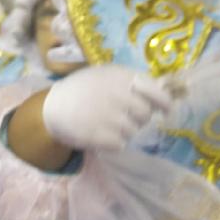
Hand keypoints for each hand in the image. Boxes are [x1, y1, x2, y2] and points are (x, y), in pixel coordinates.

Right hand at [39, 64, 172, 153]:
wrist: (52, 107)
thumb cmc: (82, 90)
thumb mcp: (105, 75)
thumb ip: (131, 82)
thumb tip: (163, 91)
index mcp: (118, 77)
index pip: (153, 90)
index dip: (164, 101)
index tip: (166, 110)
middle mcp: (115, 95)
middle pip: (145, 114)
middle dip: (139, 117)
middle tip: (125, 116)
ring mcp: (107, 116)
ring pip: (133, 130)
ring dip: (125, 130)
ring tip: (109, 124)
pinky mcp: (99, 135)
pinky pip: (121, 143)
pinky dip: (114, 142)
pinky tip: (102, 134)